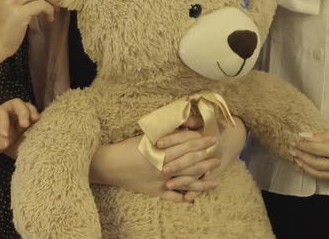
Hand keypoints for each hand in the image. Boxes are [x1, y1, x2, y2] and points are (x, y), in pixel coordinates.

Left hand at [0, 99, 39, 165]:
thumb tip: (7, 141)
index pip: (0, 110)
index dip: (5, 121)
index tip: (5, 136)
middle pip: (14, 104)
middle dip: (23, 110)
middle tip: (27, 122)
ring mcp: (6, 122)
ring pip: (21, 112)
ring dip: (30, 113)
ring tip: (36, 119)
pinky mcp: (12, 132)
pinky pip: (23, 125)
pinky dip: (31, 124)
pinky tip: (36, 126)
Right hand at [89, 129, 219, 202]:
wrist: (110, 165)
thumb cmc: (128, 147)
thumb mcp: (148, 137)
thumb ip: (168, 134)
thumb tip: (186, 129)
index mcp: (162, 152)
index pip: (187, 146)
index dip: (201, 142)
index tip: (212, 139)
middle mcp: (164, 168)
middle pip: (190, 163)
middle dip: (206, 159)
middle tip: (218, 157)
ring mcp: (161, 183)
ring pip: (186, 182)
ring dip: (202, 181)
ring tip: (215, 180)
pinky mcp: (155, 192)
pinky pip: (172, 197)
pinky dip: (183, 198)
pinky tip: (193, 199)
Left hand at [163, 115, 247, 201]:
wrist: (232, 139)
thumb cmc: (213, 128)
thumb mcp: (203, 121)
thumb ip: (192, 121)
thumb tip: (182, 121)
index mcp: (201, 136)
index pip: (184, 137)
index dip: (171, 139)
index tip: (157, 143)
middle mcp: (206, 151)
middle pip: (189, 158)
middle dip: (176, 164)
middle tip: (162, 169)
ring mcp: (209, 164)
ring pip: (195, 174)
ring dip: (182, 181)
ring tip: (168, 186)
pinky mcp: (212, 174)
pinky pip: (203, 184)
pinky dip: (195, 192)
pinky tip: (186, 198)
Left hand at [290, 124, 328, 184]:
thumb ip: (325, 135)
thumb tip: (305, 136)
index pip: (315, 150)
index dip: (302, 145)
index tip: (294, 141)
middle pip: (315, 164)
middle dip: (301, 156)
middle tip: (291, 150)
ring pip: (321, 175)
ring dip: (307, 167)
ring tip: (298, 160)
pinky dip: (319, 174)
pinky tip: (312, 168)